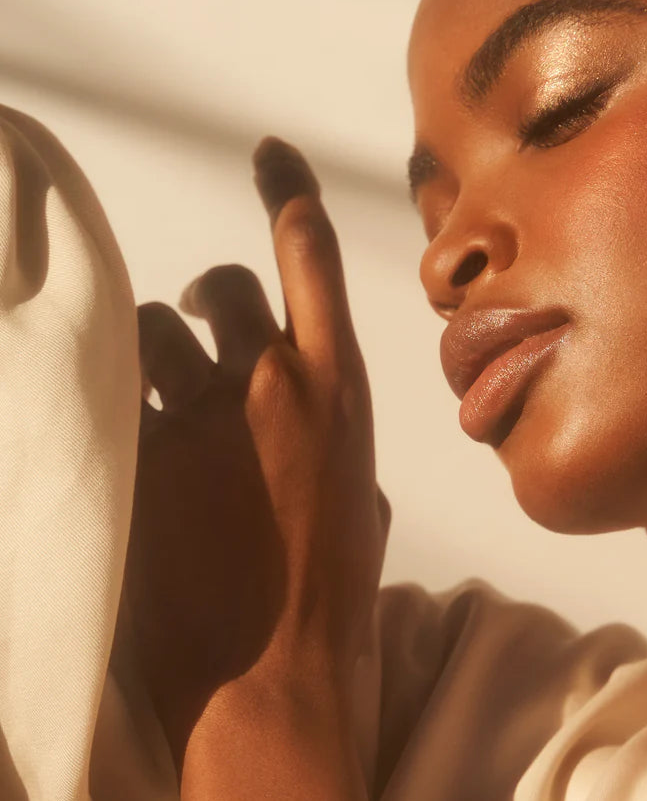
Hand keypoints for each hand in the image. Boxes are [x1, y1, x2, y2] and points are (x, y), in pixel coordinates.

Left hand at [124, 137, 387, 774]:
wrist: (273, 673)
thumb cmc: (330, 594)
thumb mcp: (360, 500)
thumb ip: (333, 438)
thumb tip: (309, 423)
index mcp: (337, 388)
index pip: (309, 256)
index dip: (286, 192)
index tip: (268, 154)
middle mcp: (266, 385)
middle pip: (223, 288)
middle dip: (207, 299)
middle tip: (196, 320)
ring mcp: (193, 420)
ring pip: (150, 334)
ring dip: (148, 355)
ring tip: (153, 399)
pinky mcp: (130, 459)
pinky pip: (106, 395)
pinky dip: (113, 410)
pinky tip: (118, 446)